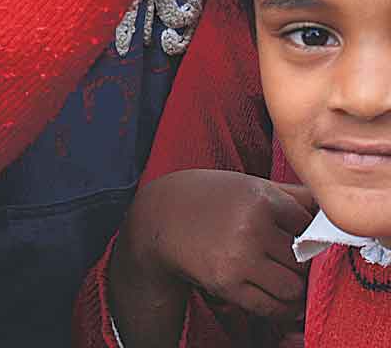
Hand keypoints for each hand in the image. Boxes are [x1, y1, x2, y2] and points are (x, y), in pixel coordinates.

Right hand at [110, 170, 314, 345]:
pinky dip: (281, 307)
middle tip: (292, 261)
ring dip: (294, 288)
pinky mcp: (228, 284)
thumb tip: (328, 211)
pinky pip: (271, 306)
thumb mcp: (250, 184)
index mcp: (261, 197)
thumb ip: (291, 195)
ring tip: (285, 278)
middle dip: (302, 263)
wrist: (163, 217)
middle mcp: (252, 227)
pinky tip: (275, 295)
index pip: (307, 225)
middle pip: (302, 259)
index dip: (307, 233)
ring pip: (292, 287)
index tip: (299, 237)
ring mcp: (239, 258)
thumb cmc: (212, 197)